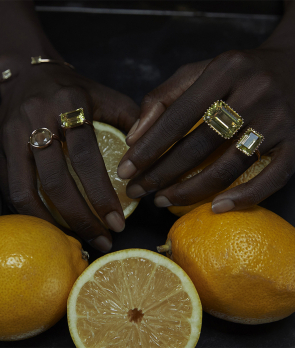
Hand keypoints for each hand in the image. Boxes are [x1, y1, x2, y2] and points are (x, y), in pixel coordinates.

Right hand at [0, 63, 138, 251]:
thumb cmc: (72, 89)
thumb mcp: (105, 95)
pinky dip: (30, 212)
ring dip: (52, 222)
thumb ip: (132, 120)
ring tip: (77, 240)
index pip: (86, 157)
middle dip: (81, 218)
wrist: (25, 73)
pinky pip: (10, 188)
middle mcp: (37, 120)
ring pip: (26, 190)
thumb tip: (151, 153)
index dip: (102, 195)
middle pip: (56, 181)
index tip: (118, 222)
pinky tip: (51, 225)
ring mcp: (12, 136)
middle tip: (103, 239)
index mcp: (69, 105)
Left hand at [117, 46, 294, 212]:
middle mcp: (255, 93)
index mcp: (226, 70)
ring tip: (163, 200)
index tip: (125, 170)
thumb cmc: (237, 73)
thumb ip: (163, 98)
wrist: (294, 66)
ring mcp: (279, 120)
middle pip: (200, 144)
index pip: (177, 116)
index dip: (148, 148)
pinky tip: (216, 207)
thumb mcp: (198, 72)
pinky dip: (244, 197)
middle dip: (162, 173)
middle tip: (138, 191)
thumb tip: (134, 137)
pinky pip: (273, 177)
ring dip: (192, 190)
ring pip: (229, 165)